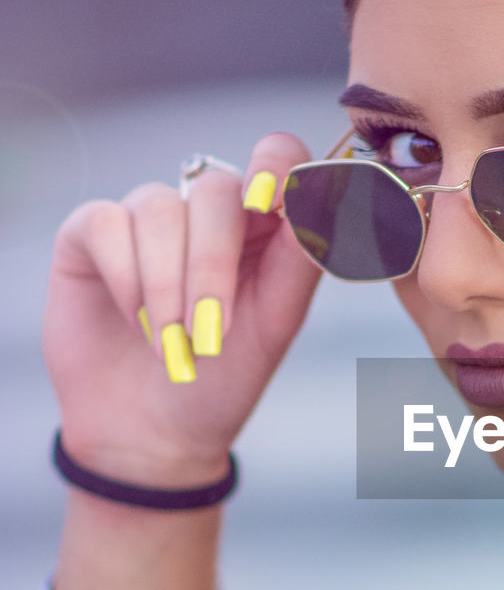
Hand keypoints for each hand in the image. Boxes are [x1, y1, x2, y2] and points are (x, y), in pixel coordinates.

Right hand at [42, 133, 323, 486]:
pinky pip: (107, 222)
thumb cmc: (224, 379)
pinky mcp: (92, 234)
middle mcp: (206, 213)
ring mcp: (148, 219)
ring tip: (172, 346)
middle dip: (214, 267)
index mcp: (263, 226)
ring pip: (160, 207)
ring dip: (168, 284)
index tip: (270, 203)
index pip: (277, 155)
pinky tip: (136, 321)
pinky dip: (126, 277)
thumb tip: (324, 194)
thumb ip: (303, 259)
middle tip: (211, 336)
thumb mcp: (275, 324)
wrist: (155, 434)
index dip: (275, 165)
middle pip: (217, 190)